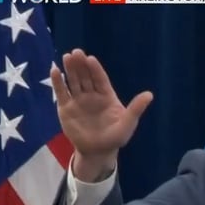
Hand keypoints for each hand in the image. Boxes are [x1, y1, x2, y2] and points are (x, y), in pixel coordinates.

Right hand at [50, 49, 152, 180]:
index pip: (100, 79)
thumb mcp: (127, 124)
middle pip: (85, 77)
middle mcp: (91, 95)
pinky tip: (55, 71)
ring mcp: (78, 100)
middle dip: (81, 65)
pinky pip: (61, 93)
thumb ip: (136, 109)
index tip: (90, 58)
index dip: (95, 69)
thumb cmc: (115, 138)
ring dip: (69, 69)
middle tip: (76, 52)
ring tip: (67, 56)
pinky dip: (57, 82)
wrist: (97, 152)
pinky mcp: (65, 108)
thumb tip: (150, 94)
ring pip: (73, 81)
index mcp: (106, 96)